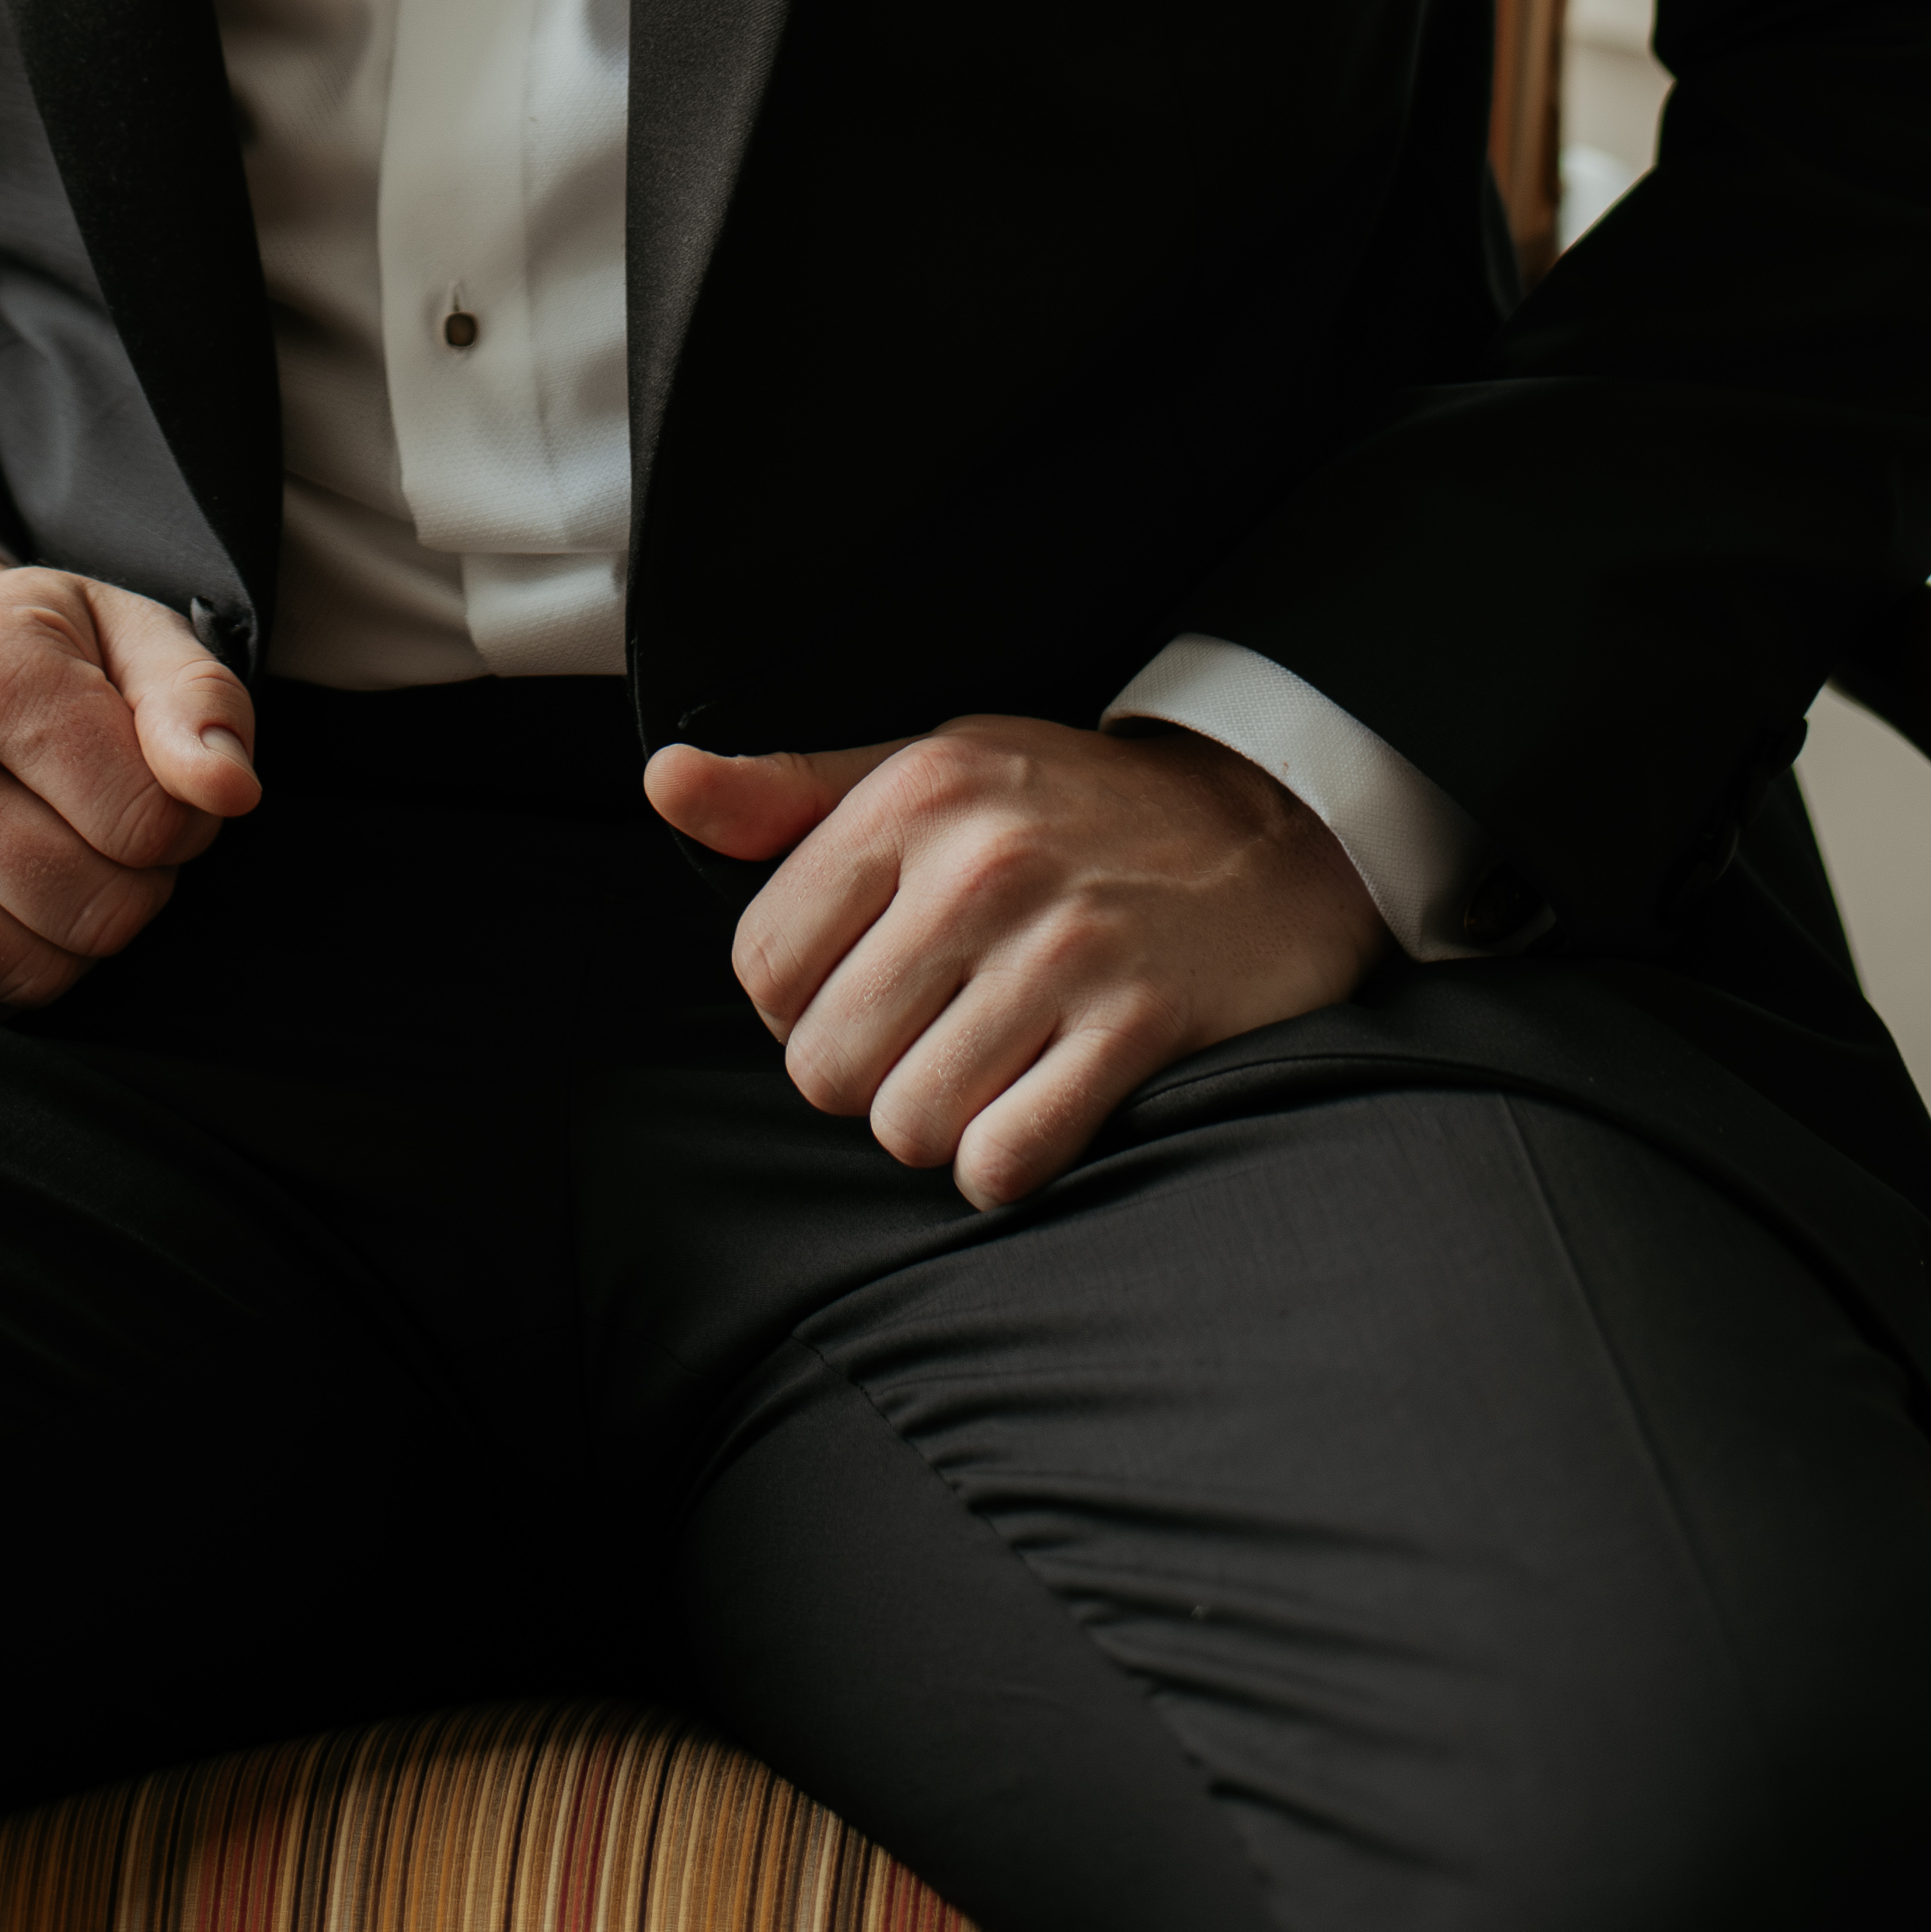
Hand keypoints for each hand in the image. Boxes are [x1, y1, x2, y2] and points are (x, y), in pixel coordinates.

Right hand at [0, 536, 257, 1014]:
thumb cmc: (28, 663)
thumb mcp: (127, 637)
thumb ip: (199, 701)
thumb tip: (230, 790)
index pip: (150, 822)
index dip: (181, 815)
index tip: (141, 776)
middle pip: (99, 911)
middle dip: (132, 883)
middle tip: (95, 825)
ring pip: (37, 974)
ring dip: (72, 934)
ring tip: (41, 852)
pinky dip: (2, 968)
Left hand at [645, 712, 1381, 1210]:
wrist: (1267, 831)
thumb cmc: (1067, 809)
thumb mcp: (930, 769)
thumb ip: (790, 794)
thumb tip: (663, 782)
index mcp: (912, 797)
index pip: (761, 967)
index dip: (795, 1001)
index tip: (858, 983)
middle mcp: (981, 867)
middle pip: (824, 1064)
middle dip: (864, 1072)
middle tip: (929, 1032)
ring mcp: (1064, 949)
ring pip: (907, 1126)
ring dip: (938, 1122)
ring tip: (985, 1063)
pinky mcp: (1138, 1026)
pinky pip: (1006, 1160)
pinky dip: (1005, 1162)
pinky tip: (1035, 1107)